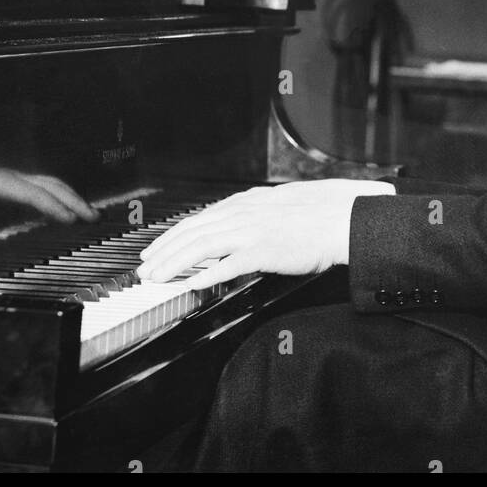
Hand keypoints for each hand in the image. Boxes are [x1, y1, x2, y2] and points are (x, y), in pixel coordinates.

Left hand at [136, 178, 395, 288]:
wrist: (343, 216)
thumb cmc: (318, 213)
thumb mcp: (279, 205)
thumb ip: (254, 214)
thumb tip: (234, 225)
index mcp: (246, 202)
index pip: (198, 219)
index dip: (172, 236)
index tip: (155, 249)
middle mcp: (243, 213)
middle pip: (191, 232)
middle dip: (162, 252)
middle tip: (143, 269)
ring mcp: (251, 231)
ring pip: (200, 246)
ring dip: (173, 264)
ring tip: (155, 279)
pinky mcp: (262, 250)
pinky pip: (226, 264)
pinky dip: (204, 274)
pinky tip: (190, 284)